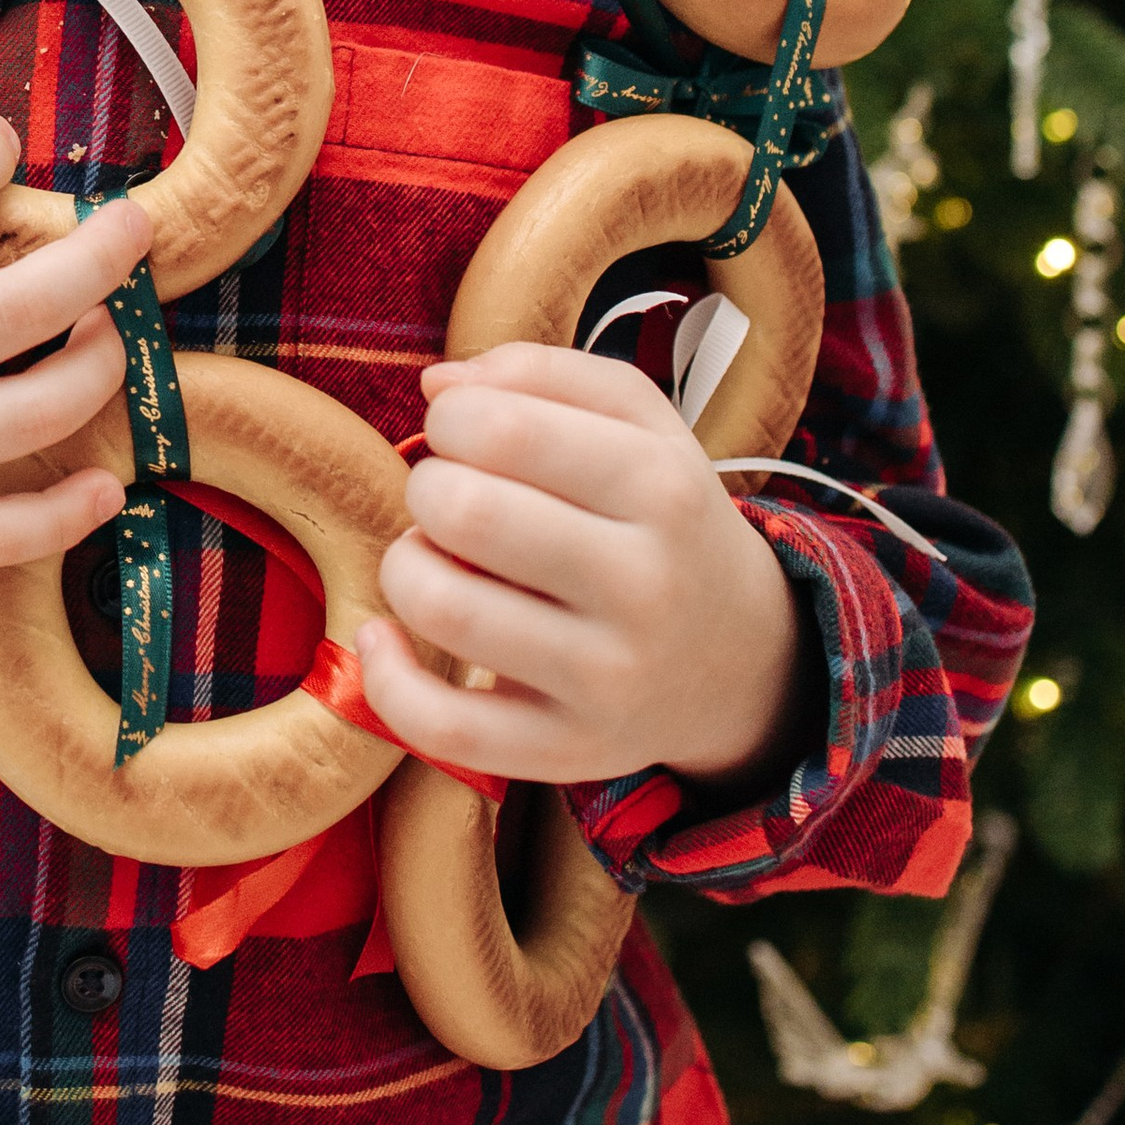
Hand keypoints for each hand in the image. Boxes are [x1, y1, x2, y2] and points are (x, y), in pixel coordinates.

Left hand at [357, 344, 809, 792]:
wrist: (739, 659)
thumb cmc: (661, 519)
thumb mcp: (640, 424)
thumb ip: (540, 374)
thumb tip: (437, 385)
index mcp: (661, 486)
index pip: (502, 428)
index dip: (452, 420)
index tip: (466, 435)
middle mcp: (644, 584)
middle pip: (463, 512)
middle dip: (427, 489)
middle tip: (451, 499)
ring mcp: (608, 678)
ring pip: (443, 609)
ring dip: (406, 566)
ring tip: (434, 559)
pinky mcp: (569, 750)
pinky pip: (446, 728)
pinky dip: (387, 678)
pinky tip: (384, 637)